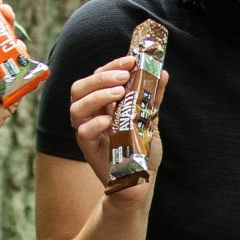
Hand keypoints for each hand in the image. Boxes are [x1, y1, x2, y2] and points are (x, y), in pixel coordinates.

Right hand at [67, 55, 167, 202]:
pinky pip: (83, 133)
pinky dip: (94, 124)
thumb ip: (153, 97)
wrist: (140, 179)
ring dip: (97, 96)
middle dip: (101, 78)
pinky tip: (109, 120)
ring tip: (119, 93)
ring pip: (76, 108)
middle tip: (123, 76)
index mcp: (102, 103)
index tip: (131, 60)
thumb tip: (163, 72)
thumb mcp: (150, 119)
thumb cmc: (141, 148)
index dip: (111, 66)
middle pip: (80, 88)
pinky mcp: (89, 150)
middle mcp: (91, 115)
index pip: (97, 77)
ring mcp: (88, 132)